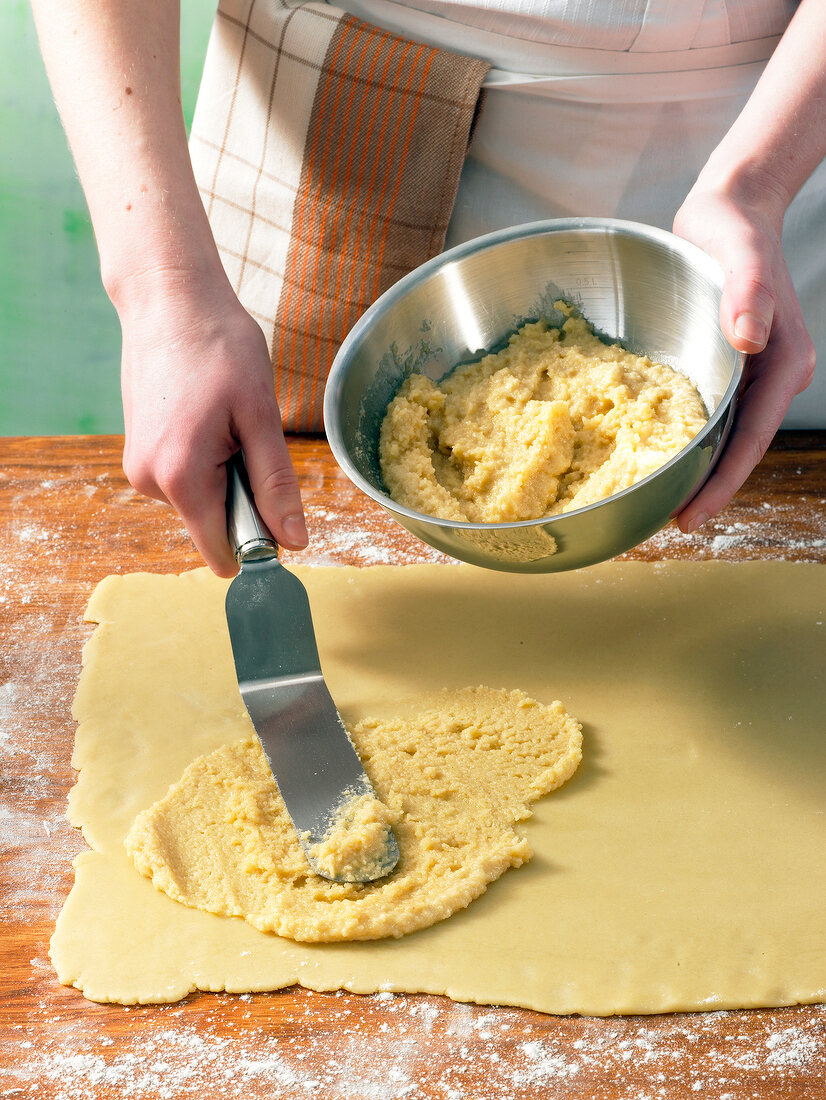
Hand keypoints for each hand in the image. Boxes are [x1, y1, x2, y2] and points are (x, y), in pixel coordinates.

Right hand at [119, 269, 307, 576]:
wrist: (168, 299)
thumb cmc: (219, 347)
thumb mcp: (260, 416)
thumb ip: (276, 485)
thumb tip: (294, 542)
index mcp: (180, 478)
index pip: (222, 553)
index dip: (258, 542)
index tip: (276, 504)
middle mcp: (149, 482)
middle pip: (214, 527)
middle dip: (242, 498)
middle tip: (246, 437)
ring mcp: (138, 469)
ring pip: (201, 502)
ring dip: (225, 474)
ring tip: (224, 419)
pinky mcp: (138, 454)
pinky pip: (185, 480)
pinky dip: (206, 461)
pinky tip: (206, 417)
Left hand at [671, 183, 814, 532]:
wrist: (733, 208)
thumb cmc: (732, 226)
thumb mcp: (738, 250)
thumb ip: (747, 291)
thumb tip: (749, 338)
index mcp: (782, 361)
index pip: (751, 438)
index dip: (721, 482)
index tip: (690, 517)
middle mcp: (771, 376)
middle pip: (740, 449)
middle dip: (707, 490)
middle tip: (668, 526)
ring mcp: (752, 375)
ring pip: (727, 438)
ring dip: (698, 472)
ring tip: (660, 505)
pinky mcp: (729, 368)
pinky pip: (711, 416)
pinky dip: (690, 441)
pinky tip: (658, 457)